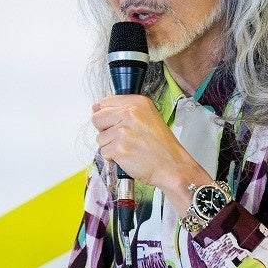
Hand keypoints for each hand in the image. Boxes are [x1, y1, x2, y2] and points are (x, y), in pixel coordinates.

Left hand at [91, 94, 210, 211]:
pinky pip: (104, 152)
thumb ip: (122, 110)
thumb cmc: (161, 145)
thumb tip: (95, 108)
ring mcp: (123, 131)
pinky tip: (128, 156)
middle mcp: (129, 113)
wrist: (172, 166)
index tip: (115, 123)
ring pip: (100, 138)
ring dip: (110, 146)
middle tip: (122, 138)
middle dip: (105, 131)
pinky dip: (113, 158)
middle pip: (97, 118)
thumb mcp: (147, 117)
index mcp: (137, 103)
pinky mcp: (119, 148)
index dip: (107, 115)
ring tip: (128, 148)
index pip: (105, 102)